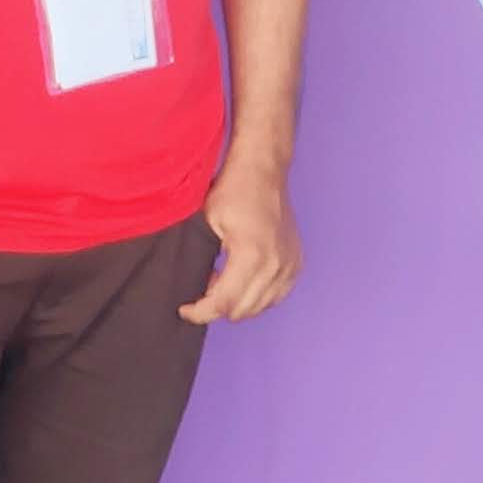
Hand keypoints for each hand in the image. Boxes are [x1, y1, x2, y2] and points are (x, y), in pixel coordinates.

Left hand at [180, 158, 301, 325]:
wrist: (264, 170)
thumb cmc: (234, 190)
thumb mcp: (206, 224)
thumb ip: (202, 262)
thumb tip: (196, 290)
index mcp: (252, 255)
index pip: (225, 303)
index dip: (201, 312)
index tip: (186, 310)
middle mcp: (276, 265)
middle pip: (243, 311)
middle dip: (218, 307)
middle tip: (201, 291)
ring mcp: (290, 265)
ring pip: (261, 307)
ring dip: (238, 302)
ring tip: (221, 281)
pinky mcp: (296, 263)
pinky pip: (276, 295)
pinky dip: (257, 295)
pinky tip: (241, 279)